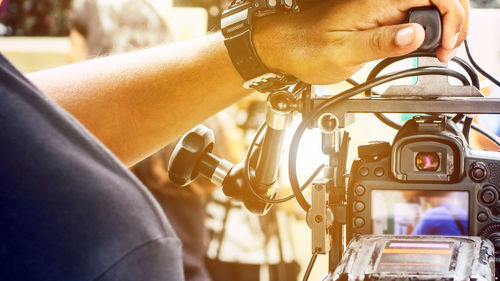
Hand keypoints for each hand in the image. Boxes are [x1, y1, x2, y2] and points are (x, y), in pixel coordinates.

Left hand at [253, 0, 468, 84]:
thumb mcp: (343, 53)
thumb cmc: (305, 49)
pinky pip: (410, 19)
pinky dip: (424, 33)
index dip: (450, 18)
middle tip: (446, 52)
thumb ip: (380, 43)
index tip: (446, 44)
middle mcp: (380, 1)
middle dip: (452, 23)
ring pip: (425, 9)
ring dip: (441, 29)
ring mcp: (379, 9)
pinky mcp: (376, 19)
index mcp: (376, 2)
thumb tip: (416, 34)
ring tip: (439, 53)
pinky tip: (424, 48)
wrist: (284, 47)